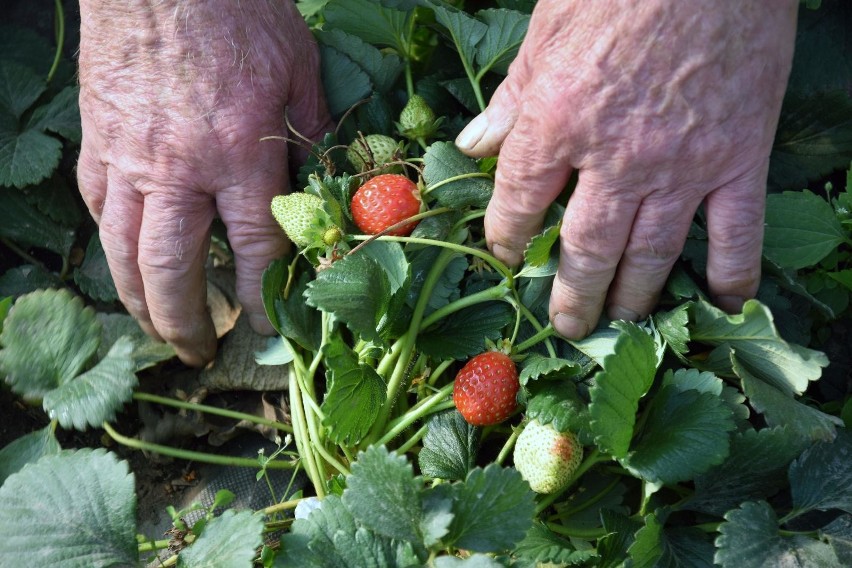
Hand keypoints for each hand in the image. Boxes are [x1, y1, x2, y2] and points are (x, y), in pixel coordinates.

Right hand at [77, 0, 332, 365]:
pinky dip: (112, 248)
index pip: (253, 250)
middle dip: (187, 322)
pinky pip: (100, 209)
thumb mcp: (299, 69)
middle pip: (175, 268)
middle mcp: (180, 168)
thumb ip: (313, 134)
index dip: (261, 299)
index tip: (265, 327)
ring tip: (158, 333)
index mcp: (240, 153)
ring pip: (124, 252)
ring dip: (140, 303)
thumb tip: (324, 183)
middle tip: (200, 352)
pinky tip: (126, 266)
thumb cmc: (236, 12)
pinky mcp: (99, 142)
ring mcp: (130, 158)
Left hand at [456, 0, 797, 338]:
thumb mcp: (546, 31)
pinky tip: (723, 305)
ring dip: (632, 297)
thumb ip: (510, 99)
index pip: (520, 201)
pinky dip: (731, 275)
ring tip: (618, 322)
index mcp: (557, 120)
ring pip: (651, 254)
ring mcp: (682, 165)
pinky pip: (736, 234)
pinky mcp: (740, 159)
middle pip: (586, 247)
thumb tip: (473, 145)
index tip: (507, 255)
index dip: (508, 237)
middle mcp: (616, 157)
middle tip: (565, 324)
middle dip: (571, 294)